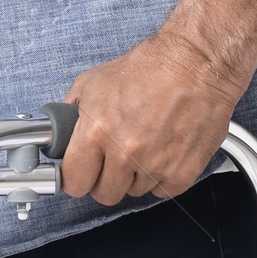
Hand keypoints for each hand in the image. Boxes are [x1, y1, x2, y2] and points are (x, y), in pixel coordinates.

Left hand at [60, 29, 237, 205]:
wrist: (196, 63)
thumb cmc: (151, 67)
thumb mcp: (94, 81)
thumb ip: (71, 114)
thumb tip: (60, 136)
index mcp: (98, 129)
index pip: (74, 181)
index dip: (76, 178)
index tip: (81, 173)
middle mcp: (125, 151)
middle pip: (104, 194)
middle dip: (105, 179)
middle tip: (113, 160)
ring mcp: (155, 165)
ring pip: (134, 192)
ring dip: (136, 175)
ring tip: (145, 145)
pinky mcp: (182, 172)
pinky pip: (162, 191)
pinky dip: (162, 177)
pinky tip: (163, 151)